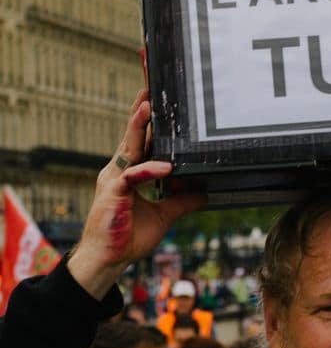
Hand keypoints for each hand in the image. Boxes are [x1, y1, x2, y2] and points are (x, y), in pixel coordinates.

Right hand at [68, 90, 206, 298]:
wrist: (107, 261)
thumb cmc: (127, 237)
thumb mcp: (164, 215)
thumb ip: (181, 201)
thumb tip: (205, 192)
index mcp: (128, 172)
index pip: (139, 139)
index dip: (146, 119)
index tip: (155, 97)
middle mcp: (119, 171)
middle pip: (131, 135)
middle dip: (140, 110)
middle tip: (149, 86)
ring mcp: (113, 180)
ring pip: (128, 147)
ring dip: (138, 126)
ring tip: (148, 107)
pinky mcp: (113, 193)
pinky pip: (133, 177)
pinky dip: (150, 170)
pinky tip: (167, 167)